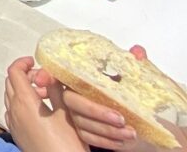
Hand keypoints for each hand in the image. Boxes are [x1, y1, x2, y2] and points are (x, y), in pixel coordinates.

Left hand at [5, 57, 87, 151]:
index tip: (34, 61)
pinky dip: (20, 103)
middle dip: (25, 76)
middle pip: (10, 83)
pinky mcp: (16, 133)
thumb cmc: (67, 144)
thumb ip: (56, 90)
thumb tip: (50, 74)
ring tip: (45, 94)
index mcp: (24, 101)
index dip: (23, 63)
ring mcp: (13, 123)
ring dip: (23, 90)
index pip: (14, 72)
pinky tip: (38, 110)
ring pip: (11, 97)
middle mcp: (13, 111)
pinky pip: (12, 111)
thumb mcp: (66, 113)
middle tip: (44, 78)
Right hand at [44, 46, 182, 151]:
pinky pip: (87, 137)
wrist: (148, 123)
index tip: (43, 80)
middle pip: (72, 100)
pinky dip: (105, 140)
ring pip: (81, 122)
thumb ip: (136, 65)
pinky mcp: (83, 131)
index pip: (60, 72)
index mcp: (82, 76)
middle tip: (120, 118)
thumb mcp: (139, 79)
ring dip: (106, 129)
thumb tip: (137, 51)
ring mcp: (76, 114)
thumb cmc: (137, 98)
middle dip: (95, 110)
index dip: (48, 75)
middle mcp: (74, 93)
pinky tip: (122, 140)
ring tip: (130, 132)